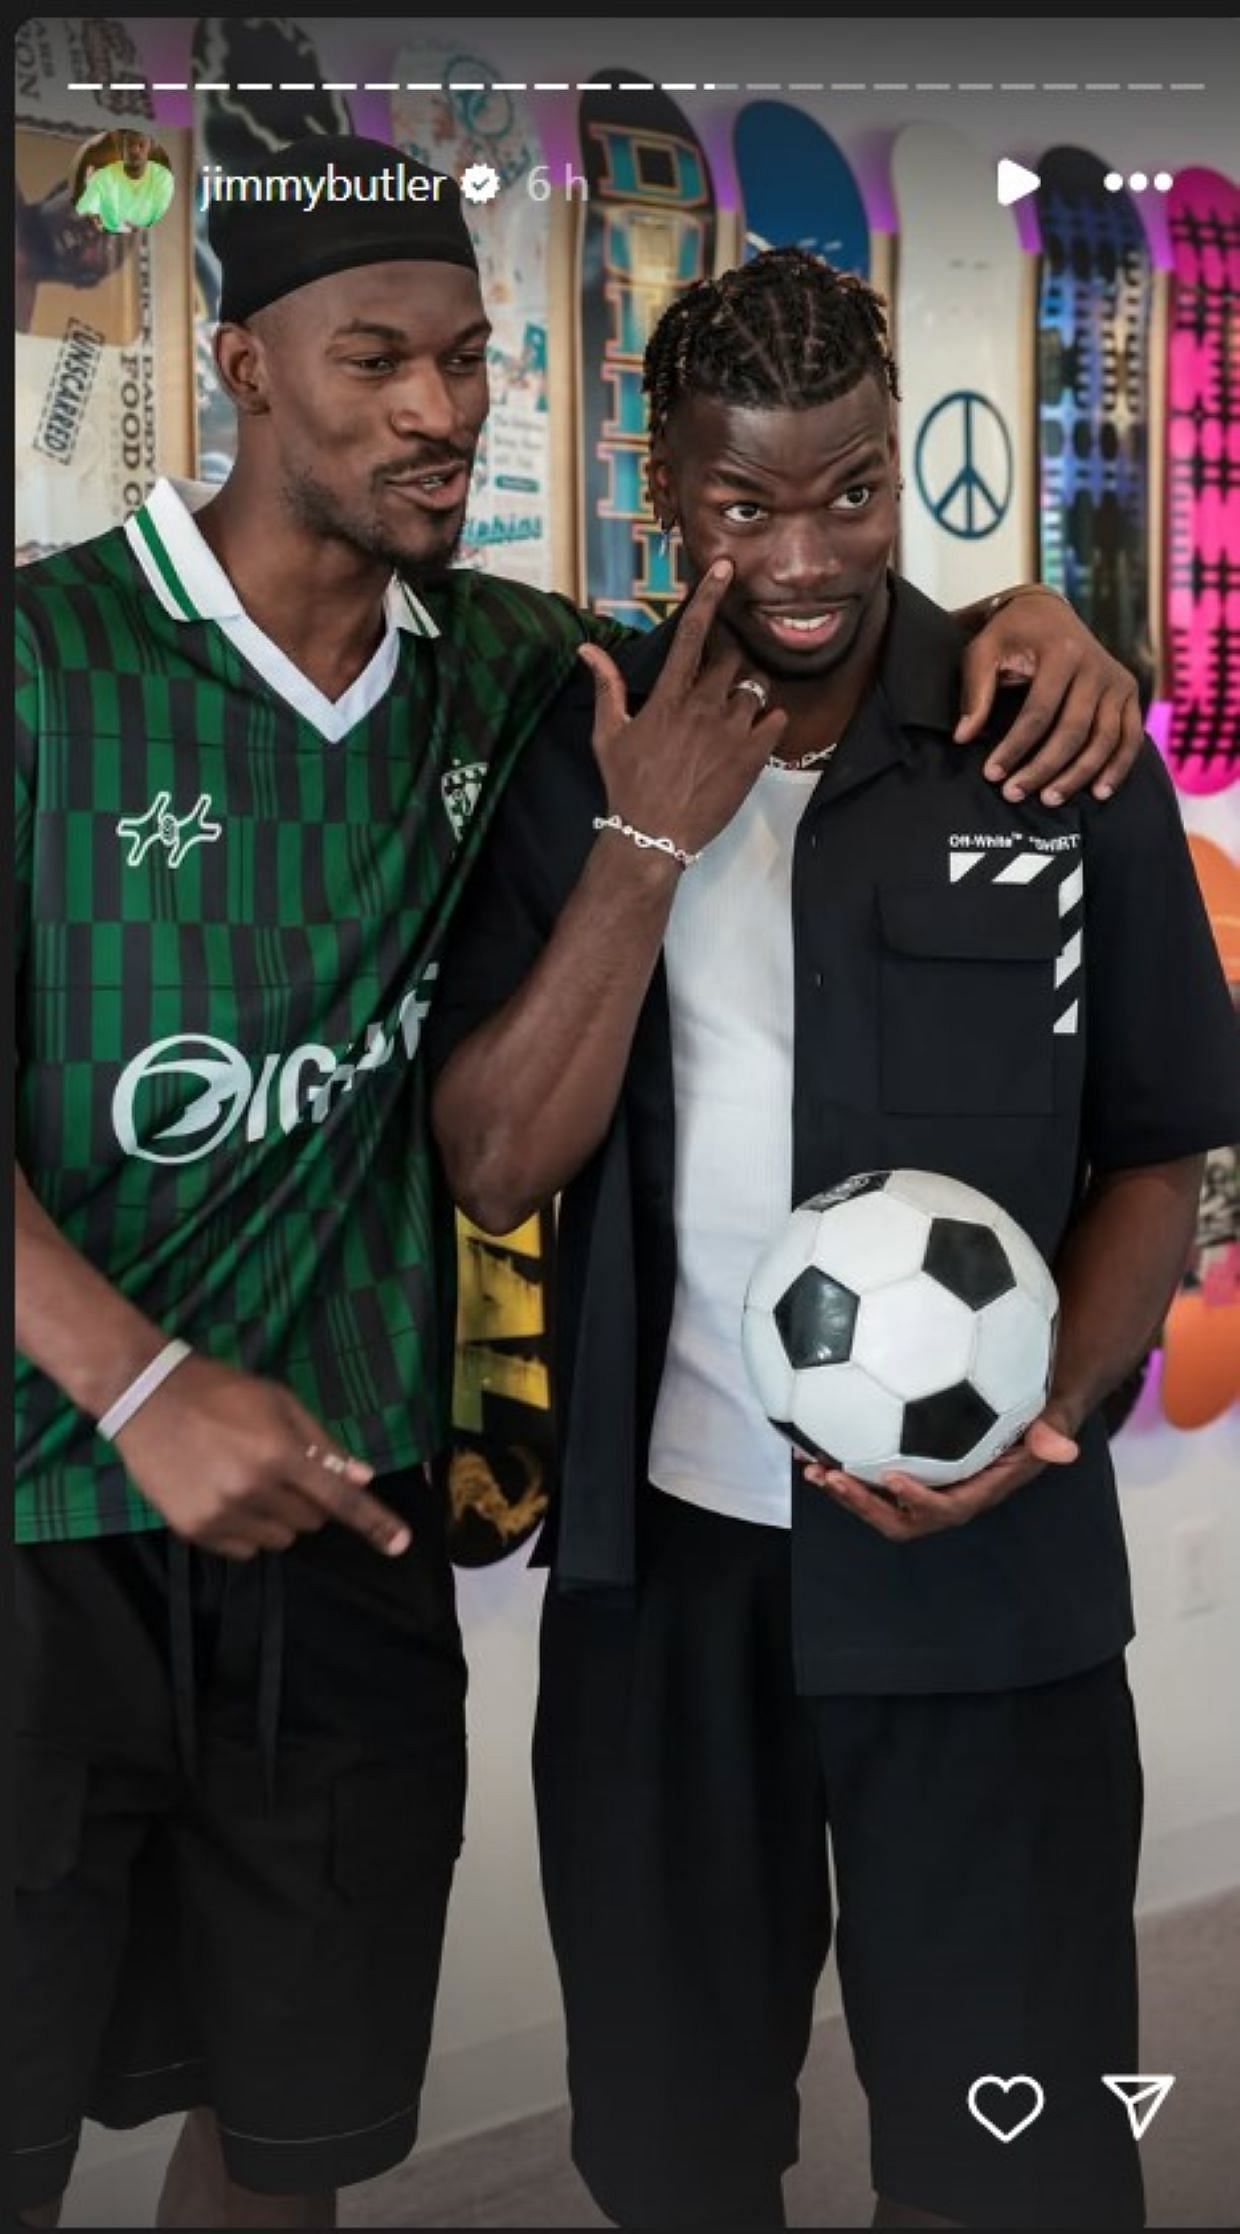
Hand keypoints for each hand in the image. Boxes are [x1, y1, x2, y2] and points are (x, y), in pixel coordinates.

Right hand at [113, 1354, 411, 1560]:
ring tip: (248, 1481)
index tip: (400, 1544)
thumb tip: (362, 1477)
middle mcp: (253, 1490)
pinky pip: (244, 1550)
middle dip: (309, 1501)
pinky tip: (225, 1496)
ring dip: (278, 1518)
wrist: (145, 1396)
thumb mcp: (278, 1402)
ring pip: (279, 1539)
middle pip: (311, 1522)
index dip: (374, 1523)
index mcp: (280, 1454)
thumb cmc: (221, 1391)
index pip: (339, 1500)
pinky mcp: (194, 1530)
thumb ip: (322, 1443)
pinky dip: (246, 1531)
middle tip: (281, 1471)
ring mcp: (222, 1514)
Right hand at [578, 560, 787, 860]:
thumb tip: (587, 649)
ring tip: (730, 719)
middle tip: (715, 688)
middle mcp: (704, 705)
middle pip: (731, 658)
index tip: (724, 568)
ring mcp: (732, 730)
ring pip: (755, 687)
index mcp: (669, 696)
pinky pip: (776, 718)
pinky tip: (752, 736)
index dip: (708, 596)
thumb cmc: (626, 784)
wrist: (653, 835)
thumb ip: (606, 686)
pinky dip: (768, 721)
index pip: (692, 633)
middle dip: (727, 664)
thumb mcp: (608, 734)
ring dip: (746, 695)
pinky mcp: (754, 755)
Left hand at [800, 1405, 1079, 1541]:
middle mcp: (947, 1495)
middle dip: (865, 1504)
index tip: (893, 1478)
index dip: (920, 1500)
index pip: (949, 1507)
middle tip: (833, 1478)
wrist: (1021, 1410)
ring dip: (844, 1490)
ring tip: (811, 1467)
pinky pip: (871, 1476)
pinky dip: (842, 1465)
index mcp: (978, 1490)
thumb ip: (1052, 1431)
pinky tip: (811, 1441)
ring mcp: (924, 1486)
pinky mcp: (906, 1470)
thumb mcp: (1048, 1418)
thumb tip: (1064, 1448)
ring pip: (878, 1502)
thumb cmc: (1035, 1413)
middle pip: (901, 1517)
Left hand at [956, 592, 1142, 804]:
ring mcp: (1117, 680)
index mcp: (1061, 652)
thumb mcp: (983, 651)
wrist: (1048, 612)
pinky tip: (1099, 792)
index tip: (992, 774)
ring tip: (1049, 800)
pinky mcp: (1129, 693)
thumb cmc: (1010, 635)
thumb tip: (964, 738)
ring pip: (1103, 740)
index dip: (1014, 747)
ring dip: (1078, 776)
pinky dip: (1117, 767)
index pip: (1038, 712)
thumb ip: (975, 692)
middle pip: (1073, 731)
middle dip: (1043, 768)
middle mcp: (1096, 666)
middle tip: (1014, 794)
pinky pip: (1130, 737)